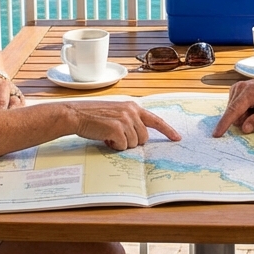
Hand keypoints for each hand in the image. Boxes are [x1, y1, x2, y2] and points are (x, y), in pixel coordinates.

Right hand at [67, 101, 181, 150]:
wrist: (76, 115)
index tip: (177, 138)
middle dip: (133, 141)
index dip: (167, 130)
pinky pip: (123, 146)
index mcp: (133, 106)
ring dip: (122, 144)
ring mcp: (125, 120)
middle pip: (144, 137)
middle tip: (117, 136)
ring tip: (109, 135)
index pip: (155, 120)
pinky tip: (105, 138)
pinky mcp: (117, 128)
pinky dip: (114, 146)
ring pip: (134, 143)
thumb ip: (130, 121)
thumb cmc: (94, 116)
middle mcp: (131, 111)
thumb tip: (140, 138)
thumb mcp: (116, 113)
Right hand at [212, 77, 253, 136]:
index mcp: (250, 91)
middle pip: (234, 114)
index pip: (234, 110)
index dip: (225, 123)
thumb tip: (244, 128)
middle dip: (245, 119)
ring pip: (234, 112)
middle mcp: (240, 87)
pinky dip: (244, 111)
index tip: (216, 134)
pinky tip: (253, 105)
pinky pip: (235, 109)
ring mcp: (236, 88)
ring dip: (245, 115)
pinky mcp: (235, 91)